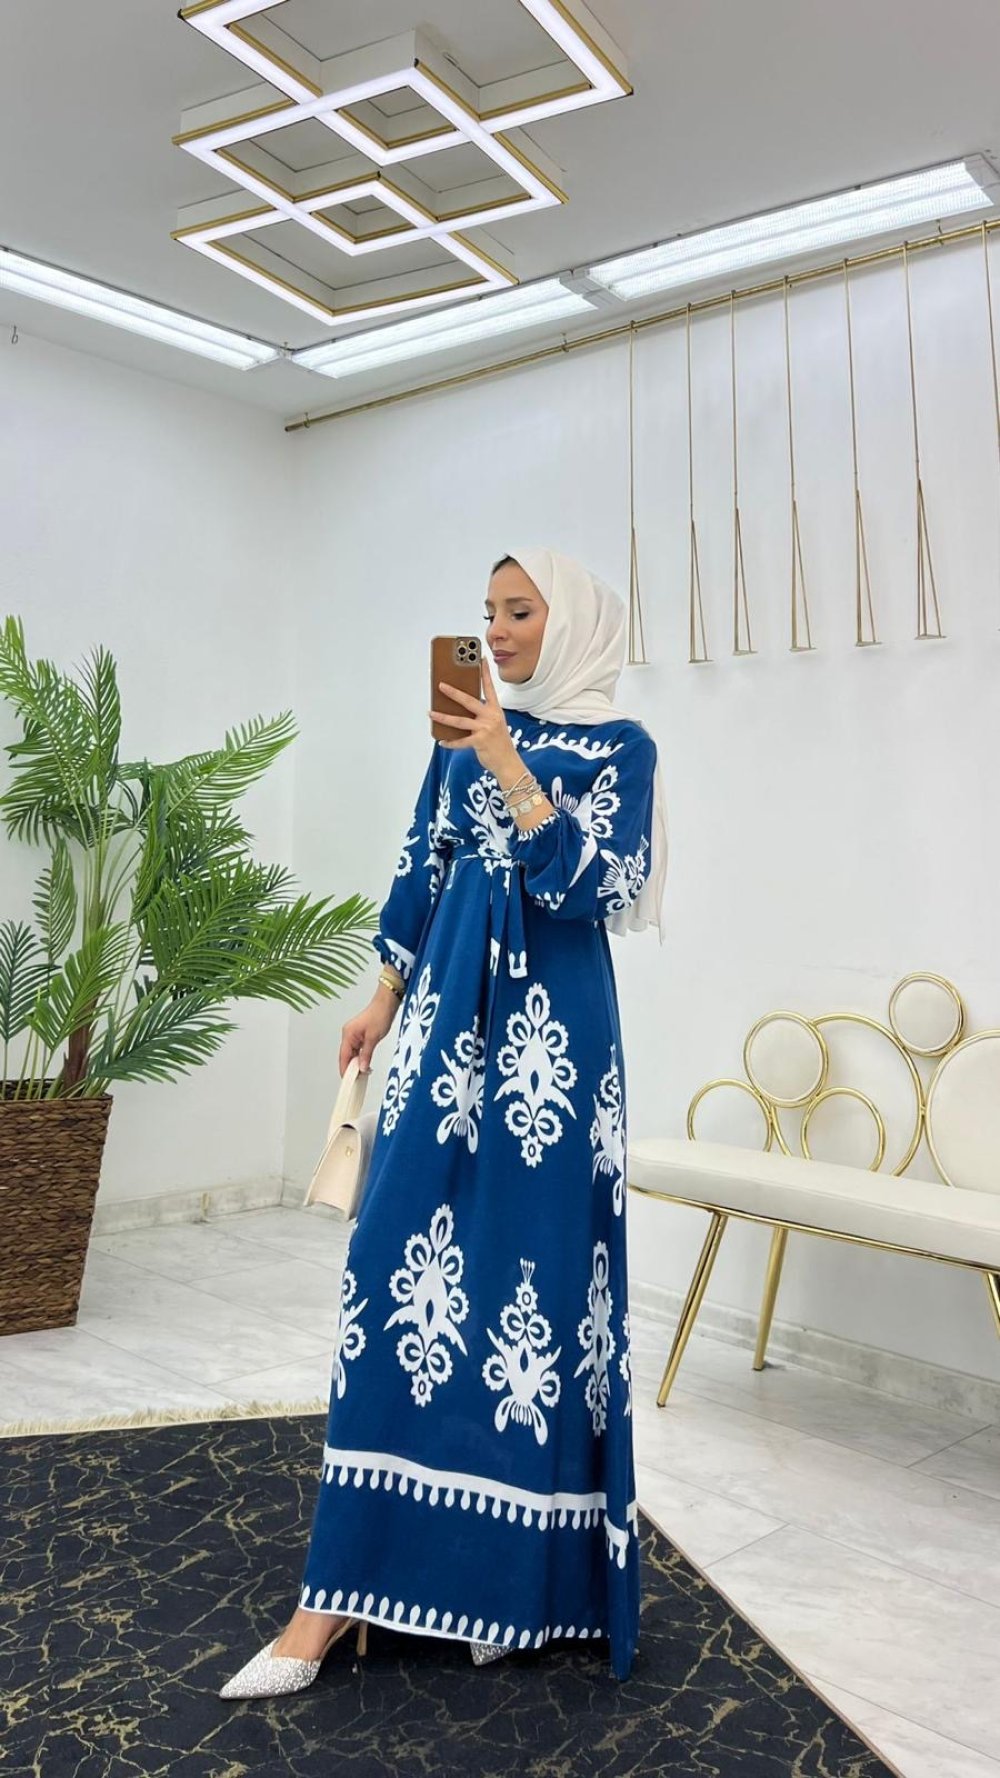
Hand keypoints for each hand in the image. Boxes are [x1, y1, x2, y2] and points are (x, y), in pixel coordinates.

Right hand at [340, 994, 395, 1075]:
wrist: (386, 1004)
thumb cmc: (379, 1016)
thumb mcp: (373, 1038)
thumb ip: (366, 1055)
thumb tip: (361, 1068)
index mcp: (348, 1034)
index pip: (343, 1056)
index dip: (345, 1069)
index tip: (349, 1081)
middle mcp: (348, 1034)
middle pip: (346, 1056)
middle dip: (351, 1068)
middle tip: (358, 1079)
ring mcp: (353, 1034)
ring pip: (352, 1053)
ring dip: (357, 1063)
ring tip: (363, 1074)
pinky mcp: (360, 1035)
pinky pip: (357, 1049)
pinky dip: (361, 1057)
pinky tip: (365, 1064)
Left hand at [429, 652, 515, 773]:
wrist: (508, 762)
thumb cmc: (499, 742)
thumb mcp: (494, 724)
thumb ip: (481, 715)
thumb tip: (459, 710)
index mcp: (495, 710)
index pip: (489, 687)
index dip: (485, 673)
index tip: (480, 659)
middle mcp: (491, 717)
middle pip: (469, 701)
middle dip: (453, 692)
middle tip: (441, 685)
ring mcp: (485, 729)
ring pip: (460, 720)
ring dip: (443, 717)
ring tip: (431, 713)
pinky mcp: (480, 742)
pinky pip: (460, 741)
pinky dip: (450, 742)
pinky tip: (442, 741)